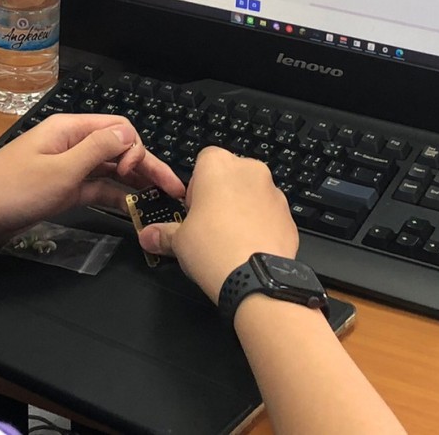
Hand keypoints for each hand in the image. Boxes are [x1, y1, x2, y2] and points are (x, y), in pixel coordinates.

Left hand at [0, 114, 184, 242]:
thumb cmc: (10, 192)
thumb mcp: (59, 171)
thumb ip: (98, 151)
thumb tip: (131, 134)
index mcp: (69, 129)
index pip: (119, 128)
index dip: (137, 149)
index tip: (140, 175)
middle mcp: (70, 144)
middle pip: (119, 149)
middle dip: (147, 166)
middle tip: (174, 192)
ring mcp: (66, 168)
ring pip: (110, 170)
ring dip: (135, 183)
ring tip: (161, 203)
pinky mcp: (60, 191)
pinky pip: (96, 189)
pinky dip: (115, 197)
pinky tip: (134, 210)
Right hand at [138, 146, 297, 302]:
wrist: (256, 278)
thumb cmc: (214, 248)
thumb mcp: (179, 241)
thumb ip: (163, 234)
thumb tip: (149, 236)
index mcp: (218, 165)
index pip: (204, 161)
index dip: (196, 186)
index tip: (192, 209)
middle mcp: (249, 171)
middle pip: (230, 175)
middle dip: (220, 196)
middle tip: (208, 225)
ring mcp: (274, 192)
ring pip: (252, 194)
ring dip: (242, 210)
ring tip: (228, 241)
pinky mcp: (289, 215)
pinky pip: (270, 215)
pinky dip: (260, 227)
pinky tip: (248, 249)